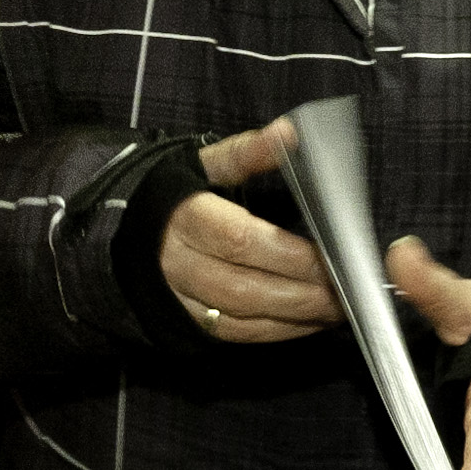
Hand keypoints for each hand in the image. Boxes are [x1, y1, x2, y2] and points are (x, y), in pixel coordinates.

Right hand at [161, 117, 338, 342]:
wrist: (124, 233)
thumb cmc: (177, 194)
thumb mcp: (205, 164)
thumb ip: (247, 152)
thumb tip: (288, 134)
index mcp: (186, 216)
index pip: (241, 240)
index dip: (289, 254)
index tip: (331, 256)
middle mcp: (179, 263)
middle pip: (244, 288)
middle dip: (301, 294)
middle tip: (346, 291)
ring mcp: (181, 299)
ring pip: (242, 319)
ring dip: (295, 318)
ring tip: (337, 308)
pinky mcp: (188, 323)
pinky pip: (237, 335)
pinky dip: (278, 332)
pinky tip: (310, 321)